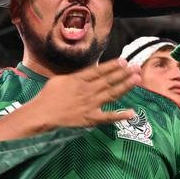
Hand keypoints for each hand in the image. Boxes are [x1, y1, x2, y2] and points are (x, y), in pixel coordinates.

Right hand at [26, 59, 141, 129]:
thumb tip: (86, 73)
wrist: (42, 113)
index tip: (124, 60)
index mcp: (79, 80)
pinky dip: (119, 116)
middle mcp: (87, 90)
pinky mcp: (90, 118)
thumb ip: (75, 76)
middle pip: (109, 80)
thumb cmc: (46, 96)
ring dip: (125, 86)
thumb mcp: (59, 80)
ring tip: (137, 79)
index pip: (99, 70)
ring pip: (112, 93)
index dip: (113, 65)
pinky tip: (131, 113)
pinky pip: (107, 117)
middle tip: (137, 66)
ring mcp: (90, 104)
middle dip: (124, 73)